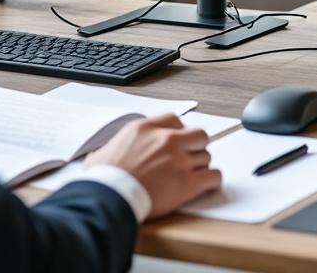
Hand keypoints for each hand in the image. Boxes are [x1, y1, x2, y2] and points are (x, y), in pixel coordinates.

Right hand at [86, 112, 221, 218]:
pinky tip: (206, 185)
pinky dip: (212, 181)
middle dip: (196, 147)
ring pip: (206, 157)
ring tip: (193, 176)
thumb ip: (114, 147)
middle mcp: (166, 140)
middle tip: (189, 158)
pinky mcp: (188, 183)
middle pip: (198, 135)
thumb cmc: (106, 179)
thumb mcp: (103, 152)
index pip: (175, 120)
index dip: (179, 132)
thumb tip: (103, 155)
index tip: (178, 141)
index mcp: (146, 129)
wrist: (111, 197)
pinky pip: (213, 176)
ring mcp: (179, 161)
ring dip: (201, 166)